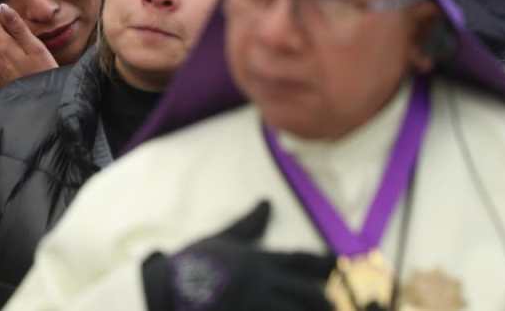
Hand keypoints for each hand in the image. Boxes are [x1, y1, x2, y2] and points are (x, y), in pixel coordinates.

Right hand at [162, 201, 334, 310]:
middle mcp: (261, 284)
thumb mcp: (221, 239)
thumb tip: (266, 203)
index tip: (340, 263)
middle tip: (336, 304)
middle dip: (324, 300)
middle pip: (306, 293)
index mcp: (257, 260)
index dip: (323, 262)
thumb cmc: (192, 263)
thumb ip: (248, 225)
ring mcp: (253, 307)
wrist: (164, 290)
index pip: (299, 260)